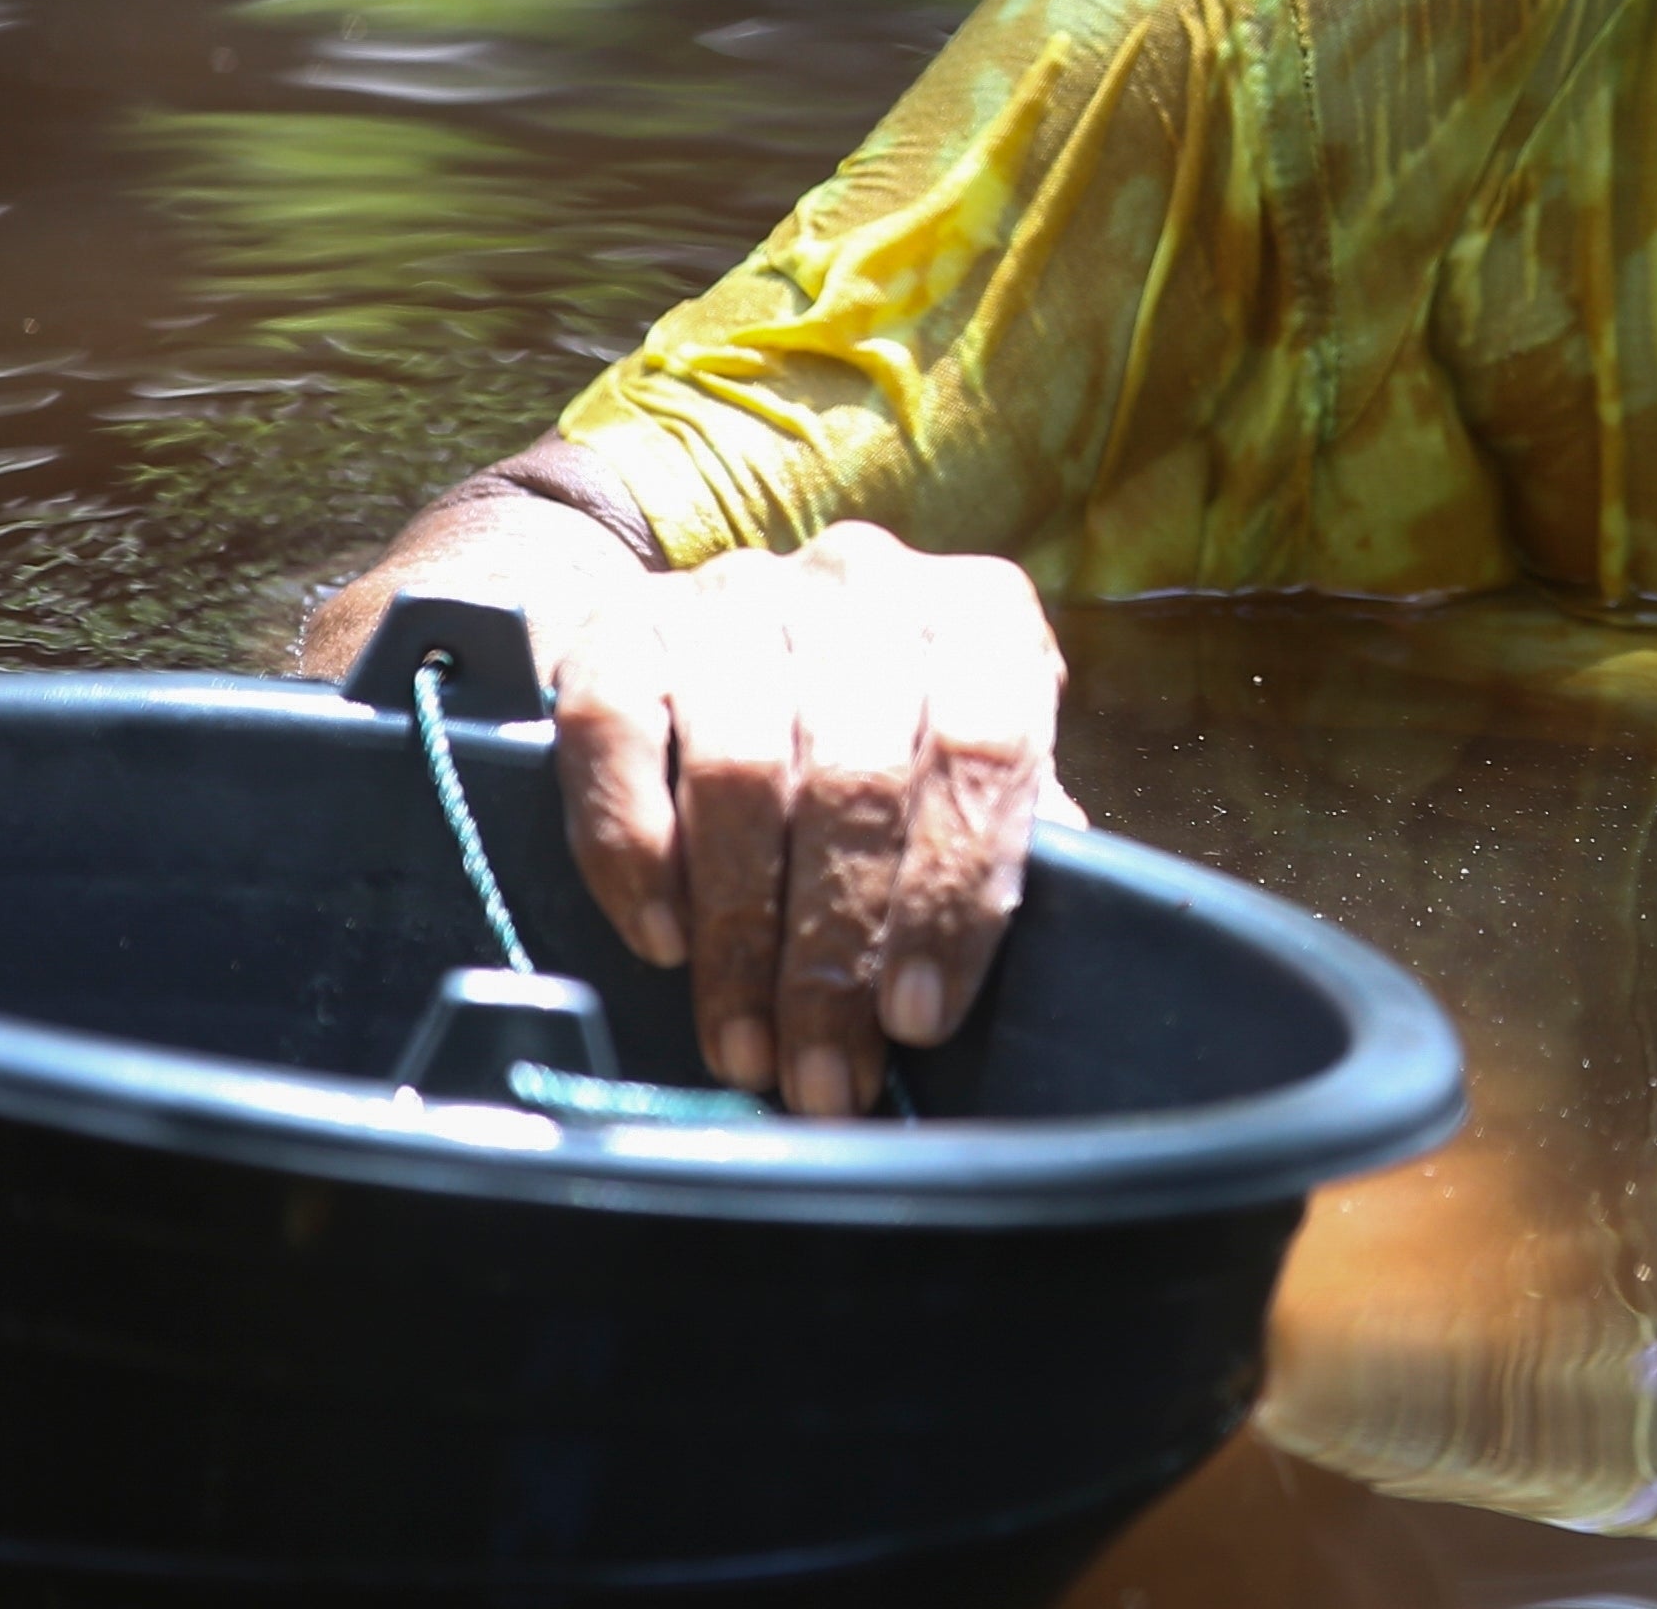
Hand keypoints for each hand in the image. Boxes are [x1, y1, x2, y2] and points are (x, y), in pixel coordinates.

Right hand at [540, 521, 1066, 1119]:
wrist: (740, 626)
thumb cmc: (884, 728)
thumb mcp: (969, 768)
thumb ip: (1004, 839)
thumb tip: (1041, 965)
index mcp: (979, 616)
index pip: (983, 750)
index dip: (949, 894)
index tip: (916, 1018)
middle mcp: (864, 585)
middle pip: (855, 779)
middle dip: (836, 952)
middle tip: (821, 1070)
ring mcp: (738, 595)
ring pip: (737, 770)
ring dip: (740, 934)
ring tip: (745, 1045)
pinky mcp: (624, 622)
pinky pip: (616, 735)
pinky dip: (633, 852)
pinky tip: (665, 939)